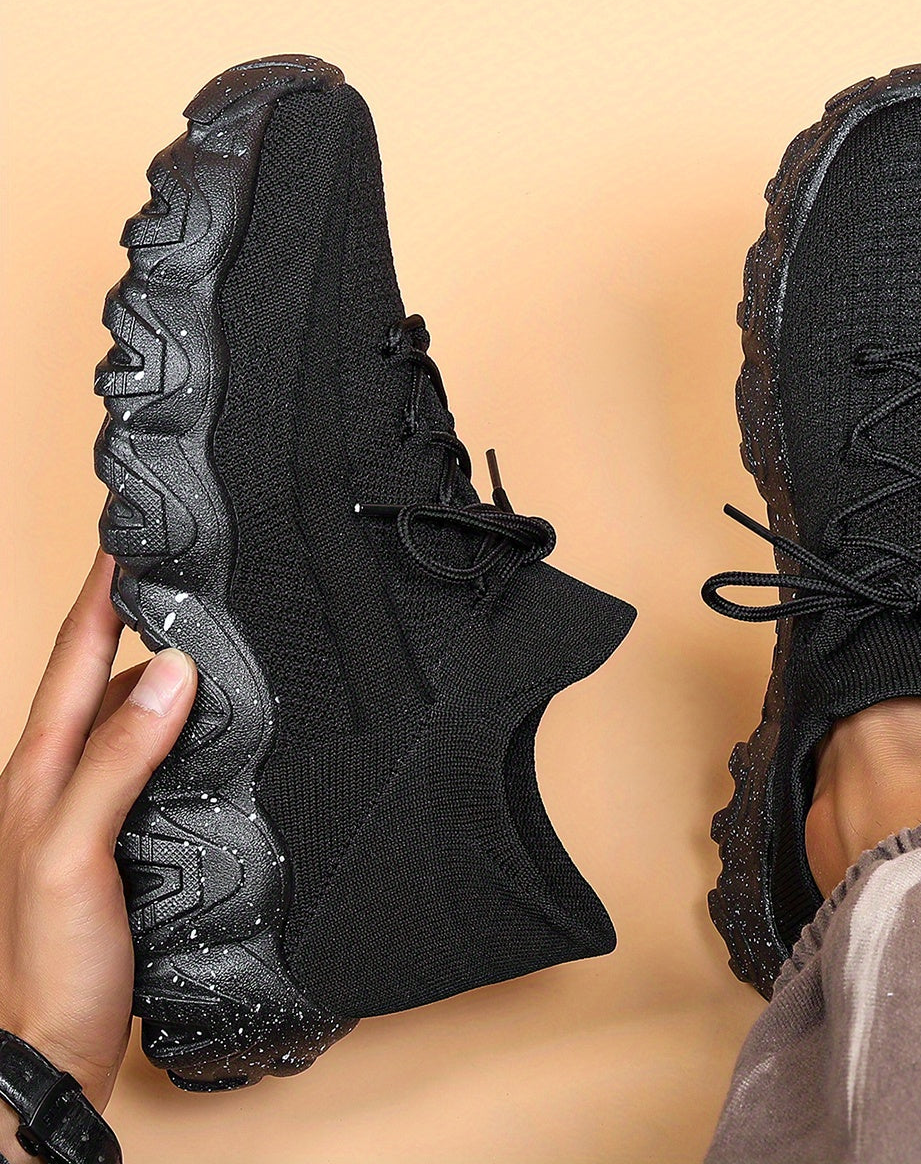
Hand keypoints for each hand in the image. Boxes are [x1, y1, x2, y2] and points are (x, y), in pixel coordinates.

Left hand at [0, 551, 195, 1137]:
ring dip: (166, 674)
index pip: (78, 656)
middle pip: (105, 675)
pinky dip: (180, 731)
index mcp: (39, 768)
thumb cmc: (44, 962)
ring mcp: (88, 809)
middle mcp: (59, 779)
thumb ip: (118, 758)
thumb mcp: (72, 849)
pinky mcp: (120, 840)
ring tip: (210, 640)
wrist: (46, 1051)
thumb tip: (172, 672)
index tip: (128, 538)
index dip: (103, 593)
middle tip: (186, 575)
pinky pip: (152, 761)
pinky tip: (210, 733)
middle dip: (140, 616)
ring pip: (132, 718)